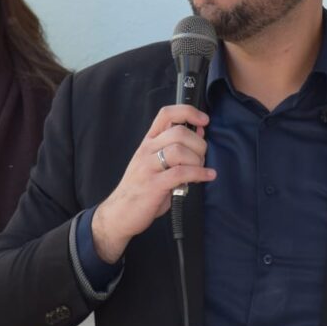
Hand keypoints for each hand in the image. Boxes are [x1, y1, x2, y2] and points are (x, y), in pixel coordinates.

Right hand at [92, 104, 215, 263]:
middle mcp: (147, 150)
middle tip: (202, 157)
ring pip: (179, 150)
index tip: (204, 119)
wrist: (119, 213)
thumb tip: (200, 132)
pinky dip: (199, 173)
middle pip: (178, 132)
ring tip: (200, 169)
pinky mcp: (153, 185)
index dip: (188, 112)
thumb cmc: (142, 188)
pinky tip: (207, 176)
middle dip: (198, 143)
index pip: (166, 114)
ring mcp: (148, 167)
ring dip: (197, 159)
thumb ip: (177, 148)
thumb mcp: (157, 163)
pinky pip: (180, 173)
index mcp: (148, 142)